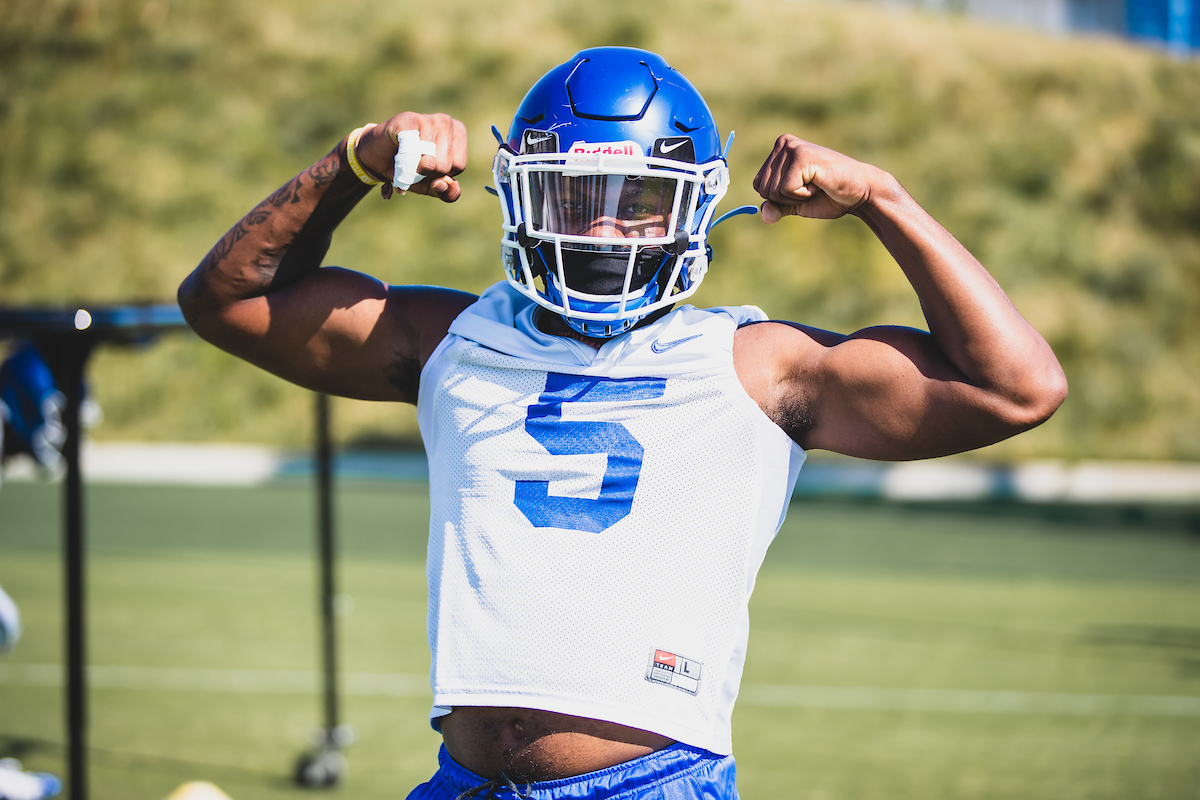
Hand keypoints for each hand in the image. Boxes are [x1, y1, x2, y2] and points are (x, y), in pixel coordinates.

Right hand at [356, 112, 467, 201]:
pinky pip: (411, 152)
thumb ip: (448, 193)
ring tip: (406, 161)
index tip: (429, 167)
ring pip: (429, 162)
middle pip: (444, 165)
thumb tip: (443, 184)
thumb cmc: (412, 168)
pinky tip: (398, 153)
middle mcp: (445, 121)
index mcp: (459, 133)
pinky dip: (403, 162)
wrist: (379, 157)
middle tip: (414, 164)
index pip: (458, 166)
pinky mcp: (406, 120)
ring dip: (413, 171)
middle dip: (426, 174)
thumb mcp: (432, 186)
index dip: (440, 175)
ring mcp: (426, 118)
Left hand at [752, 135, 887, 223]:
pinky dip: (803, 195)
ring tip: (816, 184)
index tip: (804, 188)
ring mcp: (791, 147)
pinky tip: (819, 183)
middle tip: (812, 187)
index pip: (759, 186)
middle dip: (787, 199)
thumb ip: (776, 208)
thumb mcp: (795, 204)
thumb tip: (763, 215)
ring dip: (797, 197)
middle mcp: (783, 143)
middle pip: (763, 189)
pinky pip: (786, 190)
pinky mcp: (801, 156)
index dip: (780, 198)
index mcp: (779, 150)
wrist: (860, 192)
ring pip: (773, 191)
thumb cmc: (829, 196)